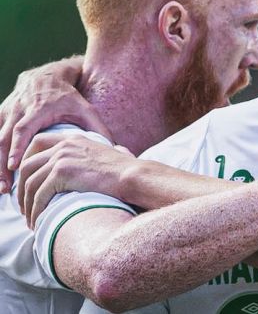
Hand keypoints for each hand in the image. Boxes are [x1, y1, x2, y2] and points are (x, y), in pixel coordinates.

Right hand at [0, 56, 111, 193]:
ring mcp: (7, 112)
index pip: (23, 129)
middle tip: (4, 187)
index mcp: (39, 109)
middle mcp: (19, 110)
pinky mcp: (1, 114)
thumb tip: (112, 148)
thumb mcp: (86, 109)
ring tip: (0, 187)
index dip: (17, 147)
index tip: (14, 165)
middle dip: (1, 162)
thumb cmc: (69, 97)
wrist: (47, 77)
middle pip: (3, 138)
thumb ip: (97, 127)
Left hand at [17, 133, 132, 227]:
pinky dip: (35, 210)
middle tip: (24, 206)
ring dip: (27, 204)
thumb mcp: (111, 153)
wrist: (133, 177)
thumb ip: (102, 153)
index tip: (27, 179)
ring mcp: (62, 158)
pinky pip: (39, 195)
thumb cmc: (127, 171)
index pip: (38, 142)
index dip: (26, 160)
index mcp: (74, 139)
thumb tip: (117, 152)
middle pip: (27, 165)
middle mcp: (64, 145)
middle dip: (21, 188)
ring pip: (30, 183)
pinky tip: (37, 221)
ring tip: (30, 219)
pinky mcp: (62, 174)